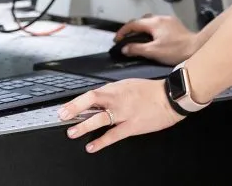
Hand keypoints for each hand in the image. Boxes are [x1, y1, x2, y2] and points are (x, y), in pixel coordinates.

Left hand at [58, 78, 183, 152]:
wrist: (169, 97)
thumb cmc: (149, 91)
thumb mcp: (127, 85)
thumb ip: (111, 92)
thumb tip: (97, 98)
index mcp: (115, 89)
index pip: (91, 94)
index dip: (76, 102)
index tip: (65, 108)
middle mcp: (117, 100)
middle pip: (92, 102)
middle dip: (74, 110)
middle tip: (62, 117)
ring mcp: (124, 113)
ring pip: (100, 119)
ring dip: (84, 126)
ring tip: (72, 132)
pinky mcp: (132, 126)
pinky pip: (114, 135)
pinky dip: (101, 141)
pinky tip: (92, 146)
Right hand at [113, 14, 197, 65]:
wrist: (197, 48)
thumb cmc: (176, 50)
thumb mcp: (153, 52)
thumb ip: (137, 49)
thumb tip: (124, 48)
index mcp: (153, 23)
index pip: (133, 24)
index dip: (123, 31)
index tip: (117, 39)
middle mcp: (160, 18)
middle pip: (141, 20)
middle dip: (133, 28)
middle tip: (127, 38)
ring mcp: (168, 20)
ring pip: (151, 21)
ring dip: (143, 28)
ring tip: (140, 39)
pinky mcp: (175, 24)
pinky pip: (159, 24)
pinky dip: (152, 29)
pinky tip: (154, 38)